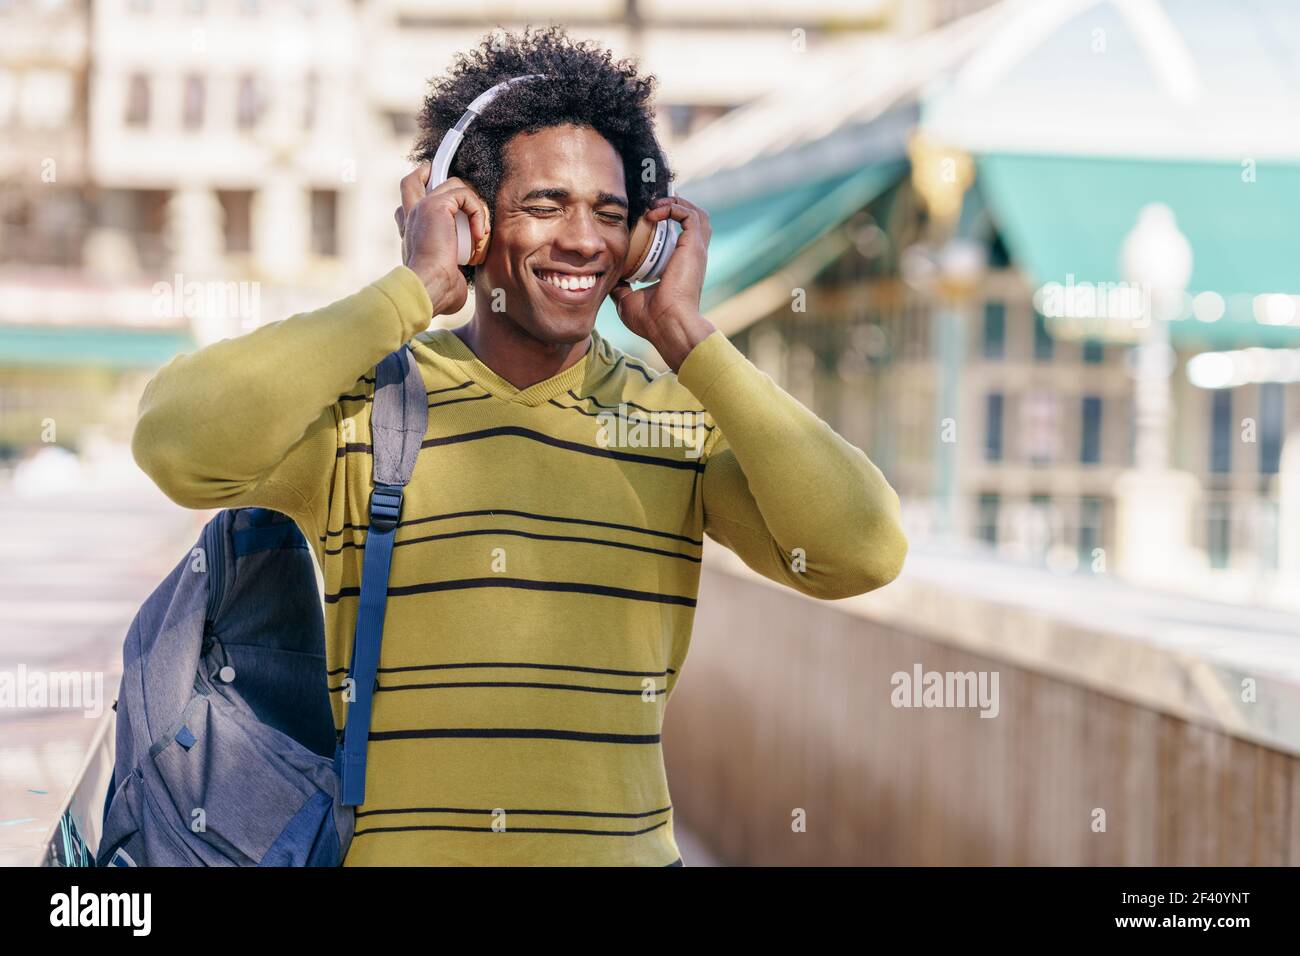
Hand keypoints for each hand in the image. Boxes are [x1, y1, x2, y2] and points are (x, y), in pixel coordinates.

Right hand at [394, 162, 489, 316]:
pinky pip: (464, 195)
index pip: (407, 207)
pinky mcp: (436, 205)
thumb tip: (459, 279)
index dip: (422, 199)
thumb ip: (451, 269)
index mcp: (410, 234)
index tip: (445, 202)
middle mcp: (411, 218)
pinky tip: (479, 235)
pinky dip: (478, 212)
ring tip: (479, 232)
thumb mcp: (445, 276)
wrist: (427, 287)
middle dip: (432, 174)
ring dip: (473, 205)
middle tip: (454, 185)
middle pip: (413, 181)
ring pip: (451, 184)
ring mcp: (421, 208)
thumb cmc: (436, 292)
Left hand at [609, 194, 715, 371]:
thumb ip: (621, 286)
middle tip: (652, 206)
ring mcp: (695, 251)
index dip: (668, 223)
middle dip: (676, 206)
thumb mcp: (628, 299)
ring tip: (653, 206)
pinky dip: (672, 207)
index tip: (646, 217)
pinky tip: (653, 213)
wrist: (668, 326)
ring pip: (697, 214)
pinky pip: (689, 215)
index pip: (682, 236)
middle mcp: (692, 257)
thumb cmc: (652, 320)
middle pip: (695, 221)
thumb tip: (609, 280)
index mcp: (681, 267)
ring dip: (676, 203)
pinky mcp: (694, 246)